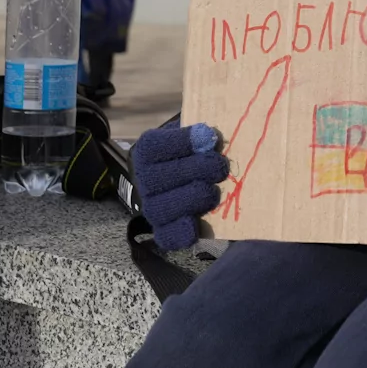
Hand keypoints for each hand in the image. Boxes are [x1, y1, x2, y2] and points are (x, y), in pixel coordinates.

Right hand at [133, 121, 228, 250]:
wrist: (197, 175)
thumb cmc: (200, 149)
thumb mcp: (198, 132)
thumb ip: (203, 130)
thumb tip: (212, 133)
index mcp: (148, 151)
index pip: (154, 146)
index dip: (181, 143)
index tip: (209, 137)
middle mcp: (145, 180)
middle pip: (159, 178)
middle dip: (195, 171)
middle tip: (221, 167)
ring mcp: (153, 207)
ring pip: (162, 209)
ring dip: (192, 199)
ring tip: (214, 192)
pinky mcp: (165, 231)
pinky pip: (167, 237)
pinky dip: (181, 233)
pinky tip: (195, 224)